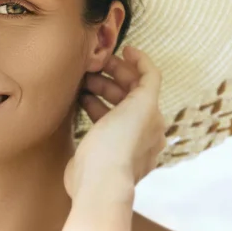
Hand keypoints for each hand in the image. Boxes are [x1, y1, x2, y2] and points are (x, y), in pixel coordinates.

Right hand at [64, 46, 166, 199]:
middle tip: (92, 63)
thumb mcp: (141, 105)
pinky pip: (100, 120)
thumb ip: (146, 80)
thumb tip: (139, 60)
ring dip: (100, 89)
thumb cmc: (118, 144)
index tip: (120, 48)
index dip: (136, 62)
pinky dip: (92, 106)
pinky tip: (79, 100)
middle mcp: (141, 130)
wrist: (98, 183)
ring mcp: (121, 141)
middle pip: (128, 93)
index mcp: (153, 118)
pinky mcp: (103, 150)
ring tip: (81, 80)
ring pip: (113, 106)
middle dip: (112, 74)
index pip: (148, 81)